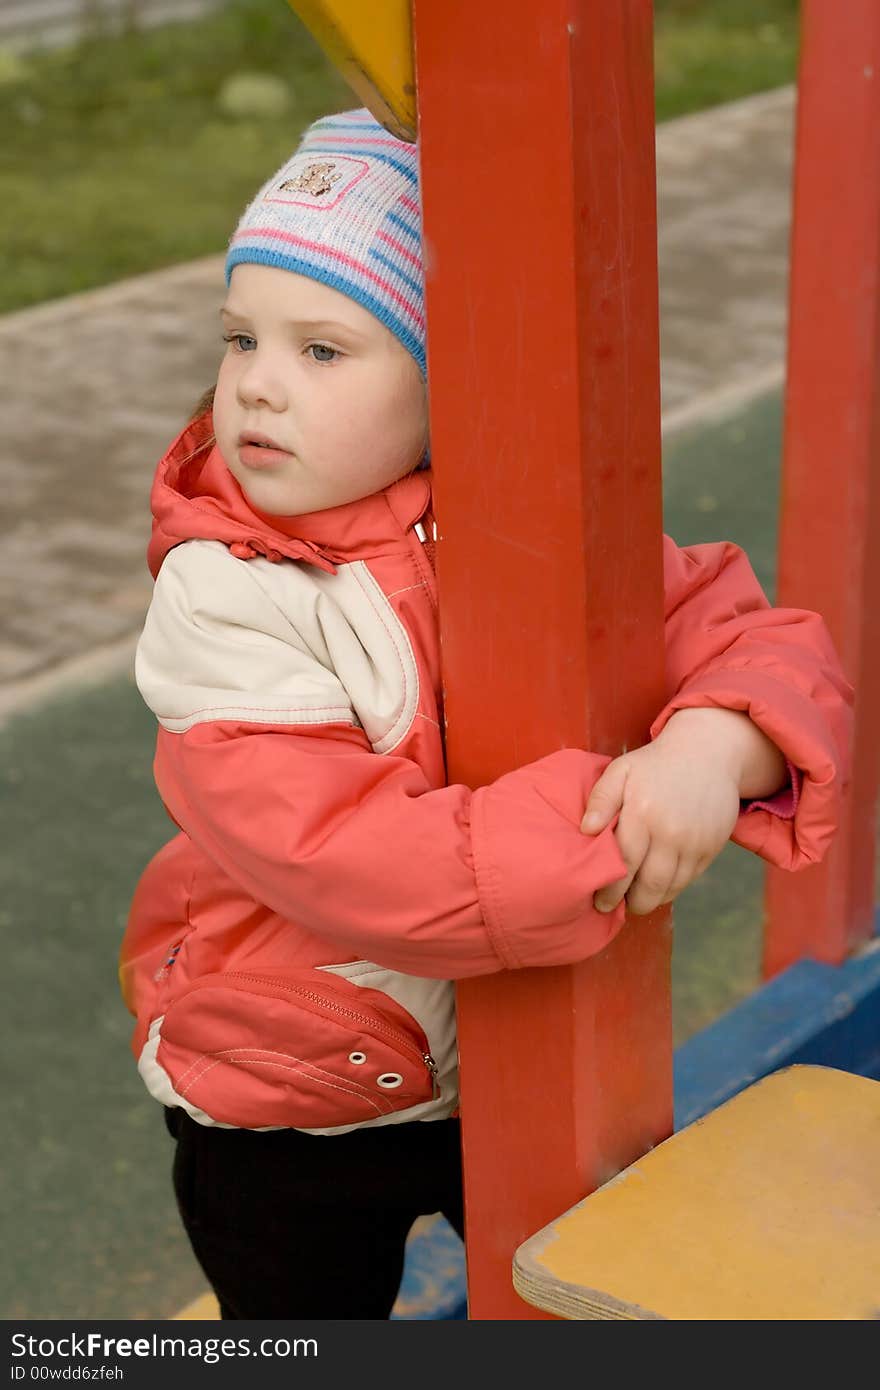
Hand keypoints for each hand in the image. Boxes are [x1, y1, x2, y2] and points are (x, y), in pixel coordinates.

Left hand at [580, 711, 745, 915]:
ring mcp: (695, 841)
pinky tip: (659, 887)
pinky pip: (690, 879)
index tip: (599, 903)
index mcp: (643, 812)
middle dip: (632, 903)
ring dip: (653, 899)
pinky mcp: (712, 846)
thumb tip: (586, 830)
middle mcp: (671, 831)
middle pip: (650, 884)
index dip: (610, 889)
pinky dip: (673, 888)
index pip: (623, 863)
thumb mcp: (621, 770)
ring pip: (672, 886)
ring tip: (637, 900)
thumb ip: (601, 799)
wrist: (708, 753)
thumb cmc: (655, 764)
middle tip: (618, 908)